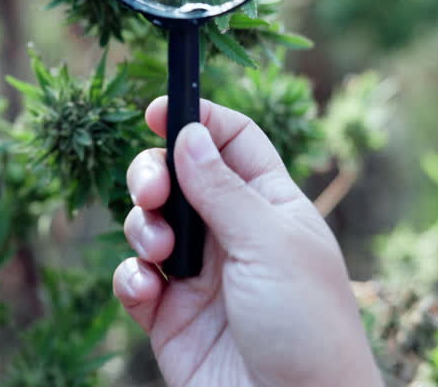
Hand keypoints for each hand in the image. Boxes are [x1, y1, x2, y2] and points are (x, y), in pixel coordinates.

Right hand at [113, 97, 380, 386]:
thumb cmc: (306, 327)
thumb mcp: (269, 244)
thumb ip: (222, 189)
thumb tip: (189, 132)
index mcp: (271, 206)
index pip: (233, 142)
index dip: (198, 119)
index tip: (157, 110)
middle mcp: (233, 235)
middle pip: (178, 177)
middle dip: (153, 174)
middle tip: (151, 192)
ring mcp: (200, 277)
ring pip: (149, 225)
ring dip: (142, 227)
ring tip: (160, 254)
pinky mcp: (171, 318)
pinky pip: (134, 280)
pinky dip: (130, 277)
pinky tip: (144, 287)